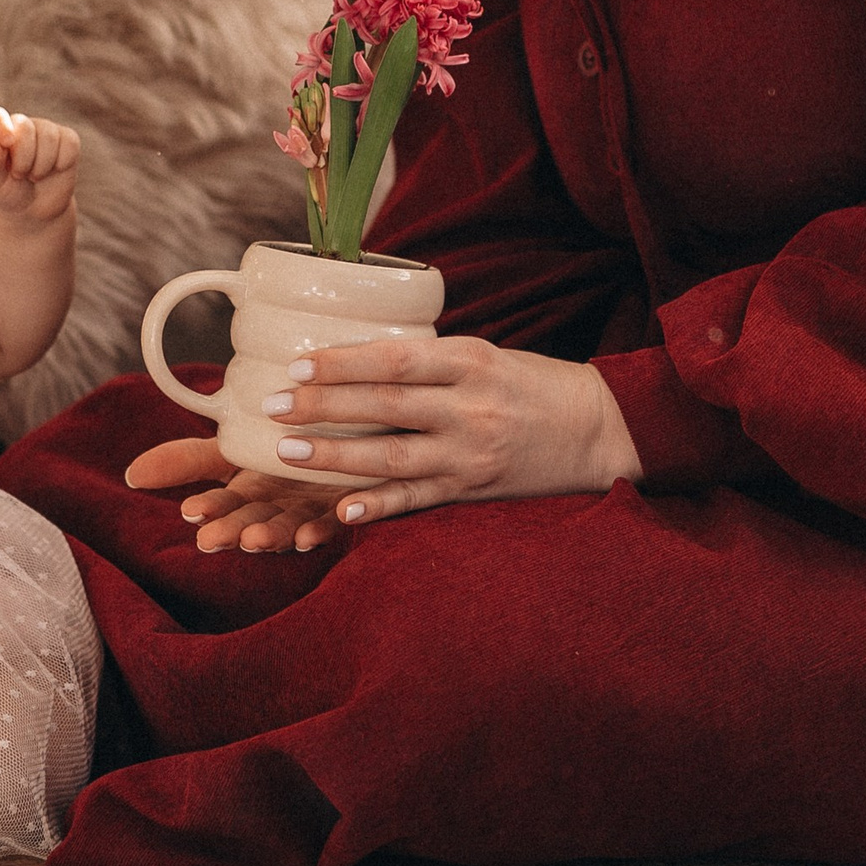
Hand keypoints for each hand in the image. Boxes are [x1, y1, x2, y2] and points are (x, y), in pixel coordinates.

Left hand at [0, 105, 78, 224]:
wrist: (32, 208)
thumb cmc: (6, 192)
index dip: (0, 125)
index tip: (7, 142)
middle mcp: (19, 124)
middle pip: (25, 128)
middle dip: (24, 159)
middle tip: (19, 175)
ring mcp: (44, 129)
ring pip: (49, 137)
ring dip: (42, 165)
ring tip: (34, 175)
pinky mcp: (66, 138)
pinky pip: (70, 143)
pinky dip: (63, 162)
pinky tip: (55, 169)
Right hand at [125, 432, 349, 555]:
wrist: (339, 423)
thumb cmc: (278, 437)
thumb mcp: (230, 446)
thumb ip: (188, 460)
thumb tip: (133, 474)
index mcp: (250, 493)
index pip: (224, 504)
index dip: (209, 509)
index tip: (191, 512)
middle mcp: (281, 506)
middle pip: (255, 521)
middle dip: (233, 532)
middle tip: (212, 540)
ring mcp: (315, 508)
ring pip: (294, 526)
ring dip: (275, 536)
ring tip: (257, 539)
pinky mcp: (353, 503)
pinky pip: (343, 520)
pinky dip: (329, 526)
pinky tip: (320, 528)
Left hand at [232, 334, 639, 529]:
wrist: (594, 430)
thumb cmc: (528, 384)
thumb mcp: (481, 354)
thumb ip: (425, 360)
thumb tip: (349, 356)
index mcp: (470, 361)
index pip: (396, 358)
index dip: (344, 362)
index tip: (297, 365)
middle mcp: (469, 408)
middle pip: (385, 405)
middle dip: (323, 406)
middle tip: (271, 406)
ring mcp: (471, 454)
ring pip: (392, 456)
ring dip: (335, 456)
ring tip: (286, 452)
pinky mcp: (472, 491)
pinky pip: (417, 500)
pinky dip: (378, 506)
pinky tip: (341, 511)